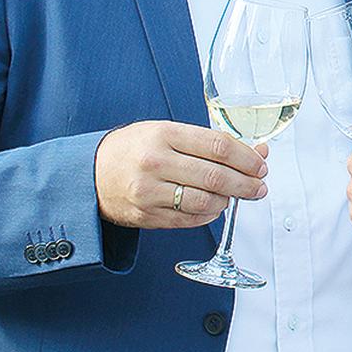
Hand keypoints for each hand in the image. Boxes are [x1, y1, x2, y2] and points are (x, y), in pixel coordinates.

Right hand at [94, 120, 266, 229]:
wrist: (90, 173)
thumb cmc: (136, 148)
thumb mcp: (167, 132)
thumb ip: (209, 142)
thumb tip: (256, 151)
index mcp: (164, 134)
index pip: (218, 146)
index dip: (247, 158)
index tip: (261, 164)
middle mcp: (155, 162)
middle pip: (216, 177)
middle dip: (246, 184)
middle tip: (260, 186)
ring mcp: (149, 192)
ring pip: (205, 202)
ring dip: (229, 201)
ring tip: (238, 196)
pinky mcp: (146, 216)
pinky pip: (189, 219)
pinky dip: (210, 214)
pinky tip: (216, 207)